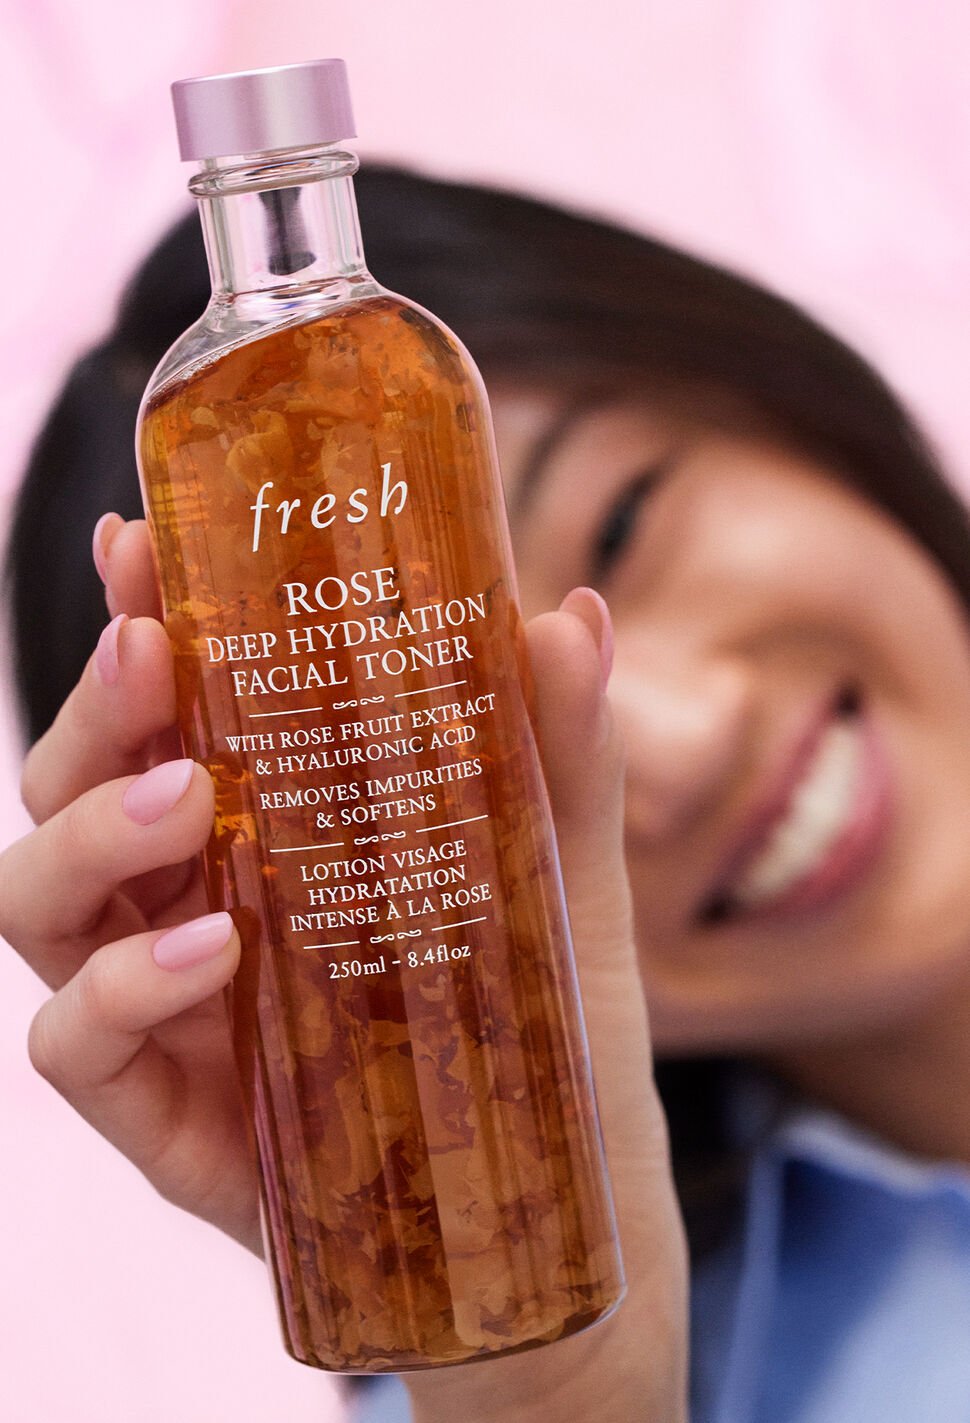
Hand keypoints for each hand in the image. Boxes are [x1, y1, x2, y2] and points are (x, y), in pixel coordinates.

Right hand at [2, 516, 686, 1420]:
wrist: (547, 1183)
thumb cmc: (531, 1008)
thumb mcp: (551, 866)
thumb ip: (556, 751)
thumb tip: (573, 613)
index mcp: (257, 818)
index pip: (164, 704)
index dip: (132, 618)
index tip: (136, 544)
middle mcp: (184, 893)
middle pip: (73, 779)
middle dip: (95, 707)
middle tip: (155, 656)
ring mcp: (159, 999)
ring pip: (35, 895)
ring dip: (90, 830)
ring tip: (185, 799)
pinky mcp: (158, 1106)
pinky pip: (69, 1040)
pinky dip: (119, 987)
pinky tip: (210, 950)